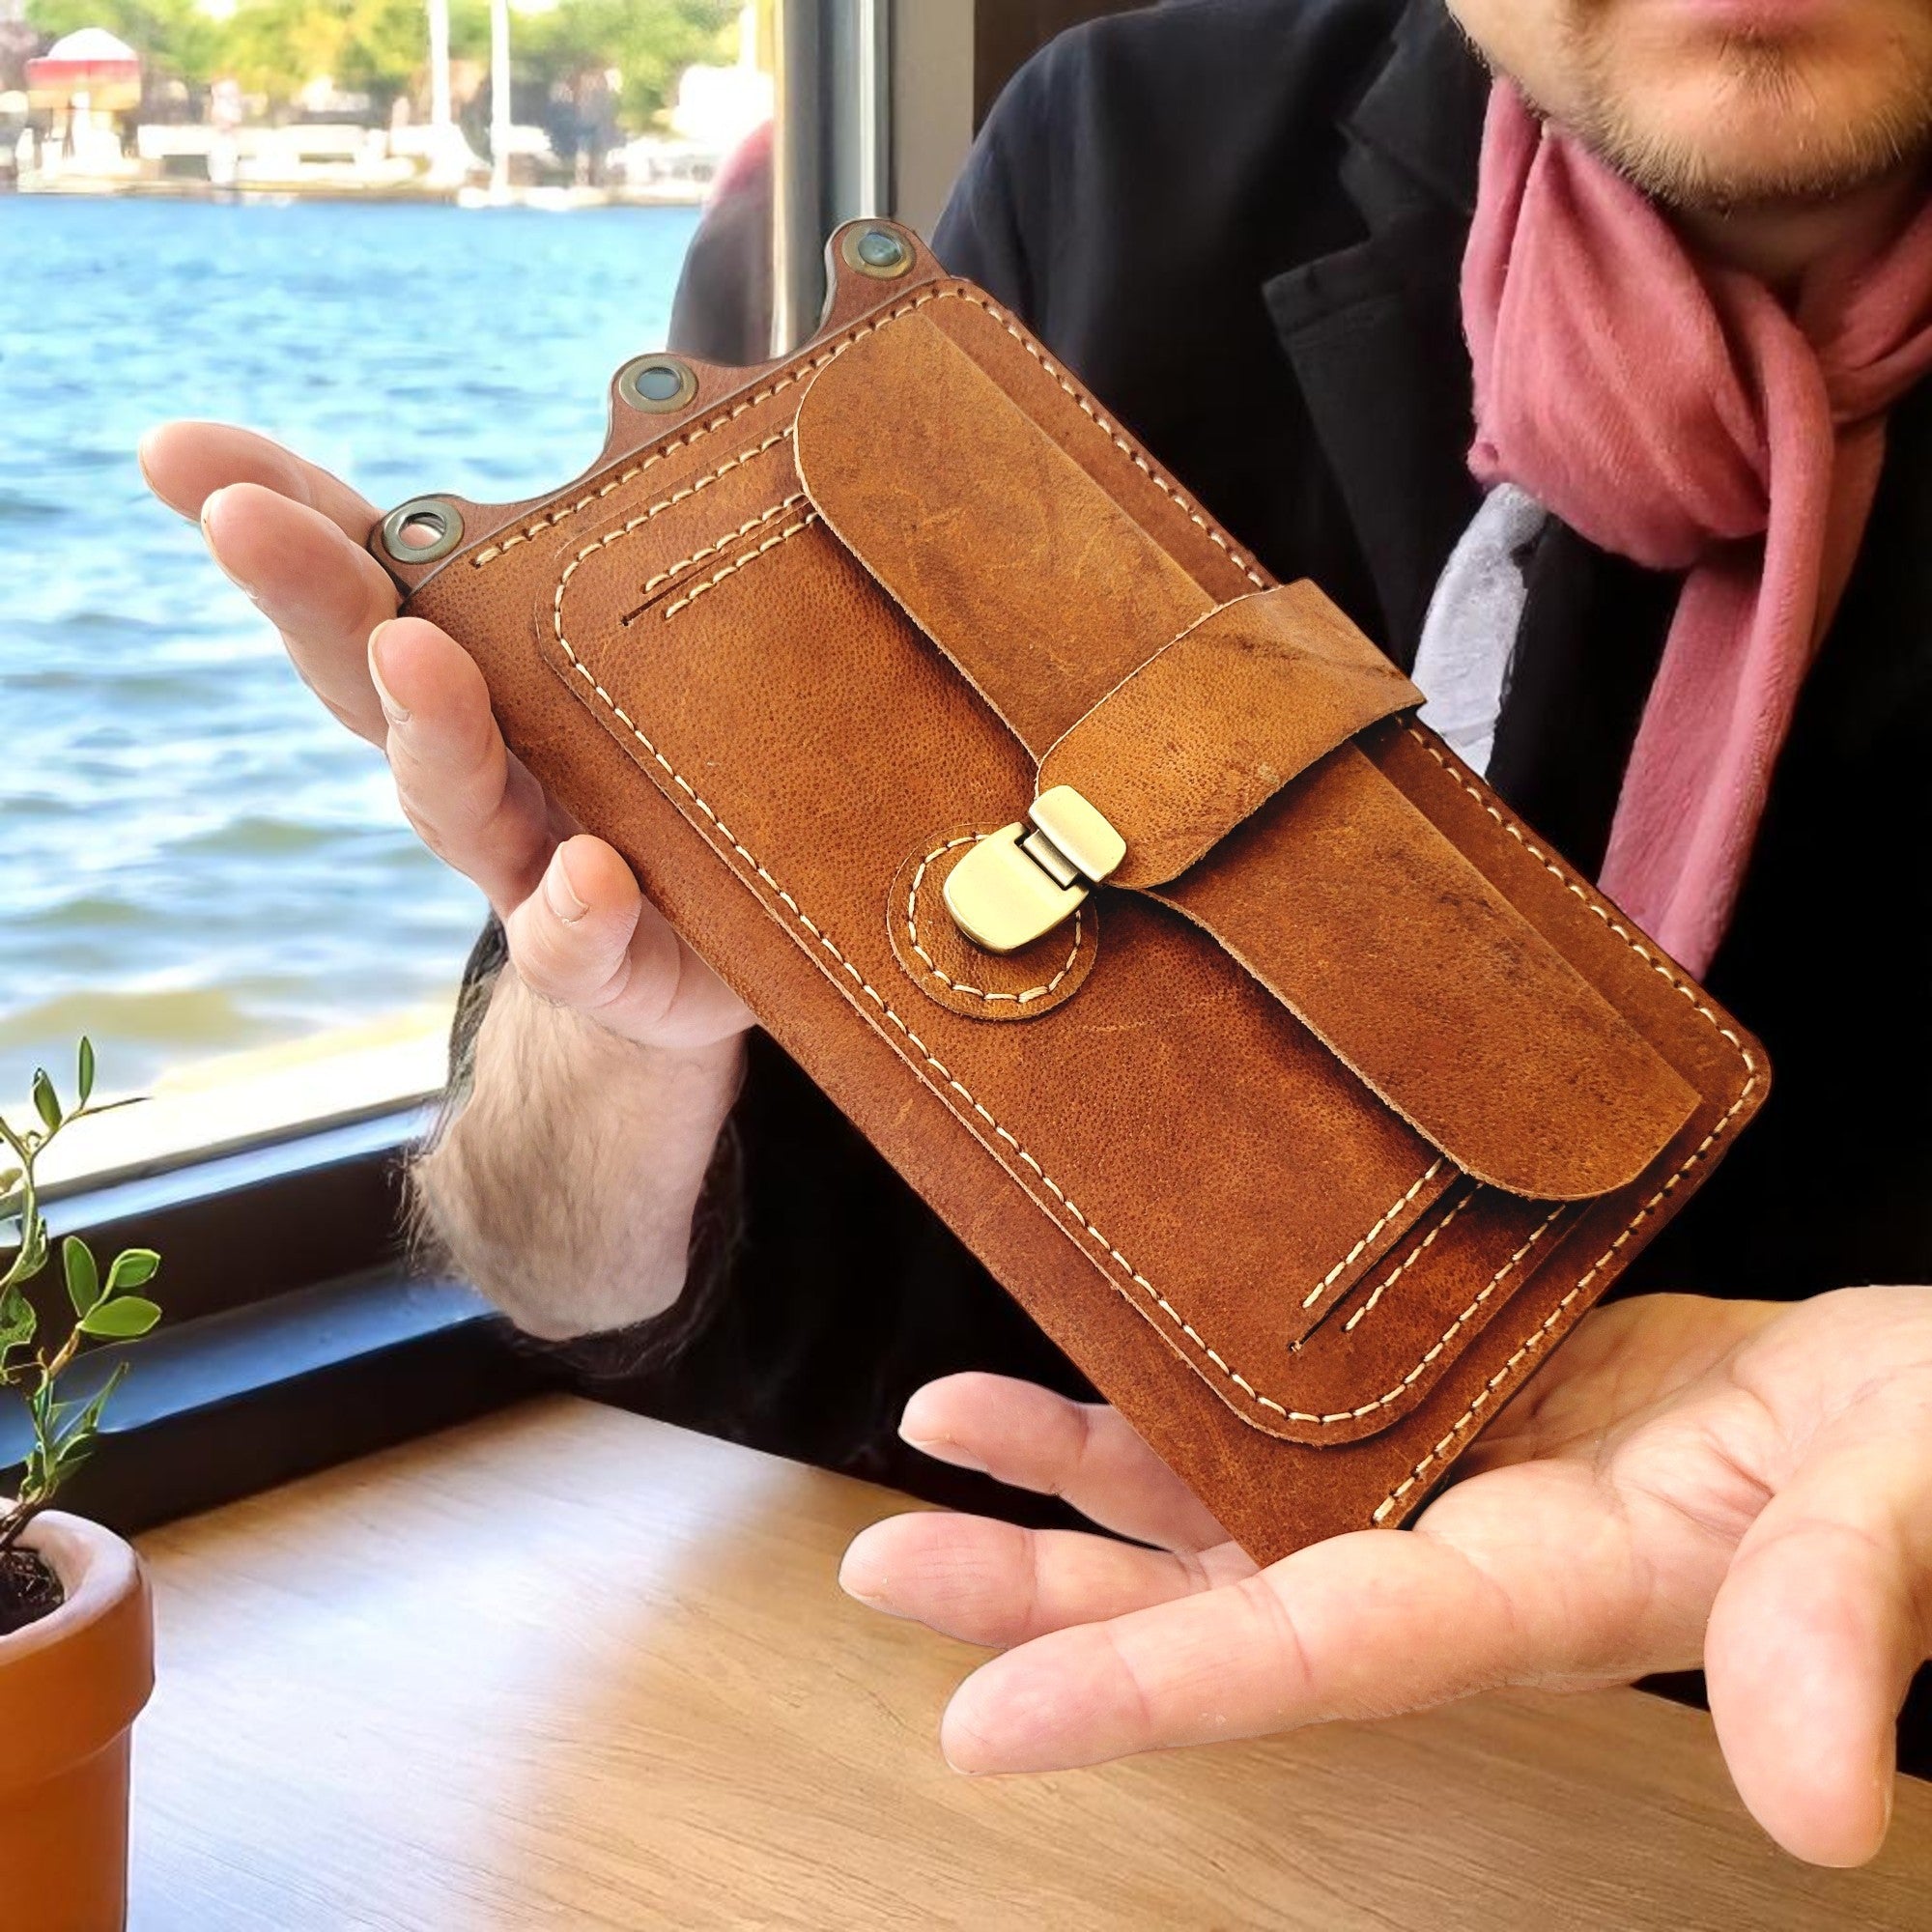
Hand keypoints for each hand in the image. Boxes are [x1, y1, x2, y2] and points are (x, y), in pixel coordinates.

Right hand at [137, 422, 751, 1050]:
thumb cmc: (681, 786)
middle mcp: (482, 761)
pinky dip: (572, 909)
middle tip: (246, 520)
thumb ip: (653, 562)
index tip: (179, 449)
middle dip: (309, 592)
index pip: (370, 575)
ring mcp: (529, 862)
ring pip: (454, 798)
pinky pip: (576, 940)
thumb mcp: (663, 660)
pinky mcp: (603, 957)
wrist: (720, 961)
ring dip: (431, 725)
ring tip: (415, 653)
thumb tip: (694, 389)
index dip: (281, 508)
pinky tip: (588, 871)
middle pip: (373, 673)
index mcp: (485, 671)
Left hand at [840, 1286, 1931, 1867]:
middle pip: (1216, 1599)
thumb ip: (1830, 1626)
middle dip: (1043, 1602)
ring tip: (929, 1433)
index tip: (980, 1728)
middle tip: (877, 1574)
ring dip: (1066, 1485)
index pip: (1320, 1656)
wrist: (1920, 1393)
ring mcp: (1442, 1484)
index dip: (1153, 1695)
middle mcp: (1459, 1555)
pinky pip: (1274, 1411)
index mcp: (1546, 1591)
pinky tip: (1068, 1360)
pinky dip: (1163, 1389)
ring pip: (1216, 1502)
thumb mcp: (1901, 1507)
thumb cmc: (1929, 1444)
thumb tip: (1816, 1802)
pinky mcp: (1449, 1407)